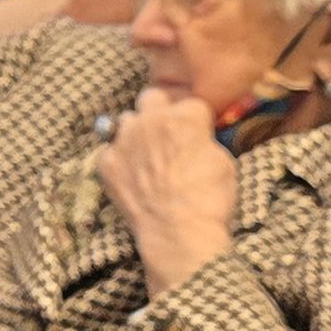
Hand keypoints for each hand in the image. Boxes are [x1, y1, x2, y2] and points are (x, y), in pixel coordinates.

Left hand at [99, 88, 238, 296]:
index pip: (191, 104)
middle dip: (160, 111)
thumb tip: (197, 140)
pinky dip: (118, 160)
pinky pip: (109, 151)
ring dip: (136, 132)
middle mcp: (151, 120)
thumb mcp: (224, 162)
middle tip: (166, 133)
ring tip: (146, 155)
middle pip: (152, 98)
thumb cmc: (209, 199)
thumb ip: (205, 141)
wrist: (178, 232)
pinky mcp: (107, 163)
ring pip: (126, 121)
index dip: (195, 121)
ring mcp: (125, 140)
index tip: (197, 135)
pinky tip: (130, 176)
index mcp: (185, 117)